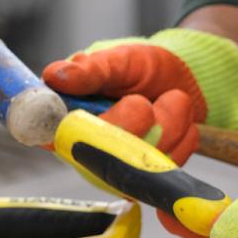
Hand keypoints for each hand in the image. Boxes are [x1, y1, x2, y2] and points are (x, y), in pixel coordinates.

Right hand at [43, 28, 237, 162]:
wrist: (181, 79)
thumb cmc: (141, 68)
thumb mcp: (117, 59)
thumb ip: (90, 70)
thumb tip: (54, 76)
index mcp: (67, 119)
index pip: (65, 136)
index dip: (96, 128)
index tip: (129, 105)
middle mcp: (87, 150)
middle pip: (112, 151)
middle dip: (142, 117)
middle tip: (145, 99)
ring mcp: (117, 169)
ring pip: (148, 156)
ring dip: (169, 121)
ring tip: (166, 102)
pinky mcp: (144, 178)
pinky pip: (172, 161)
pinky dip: (183, 136)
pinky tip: (177, 122)